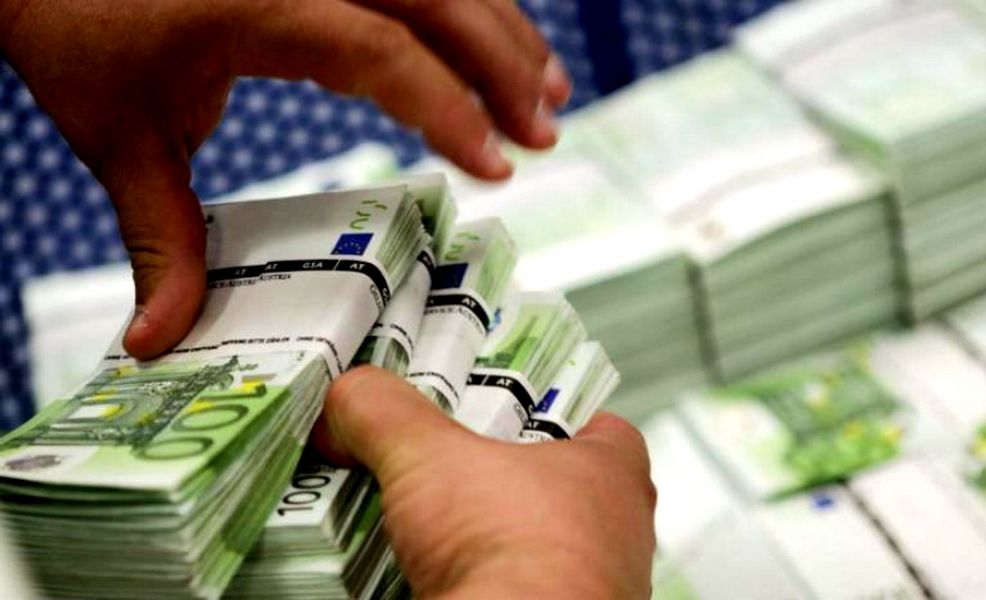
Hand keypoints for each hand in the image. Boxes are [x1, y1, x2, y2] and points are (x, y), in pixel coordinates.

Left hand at [0, 0, 570, 358]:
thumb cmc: (78, 32)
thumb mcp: (119, 139)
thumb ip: (159, 238)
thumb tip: (159, 339)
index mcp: (258, 2)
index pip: (381, 51)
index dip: (447, 108)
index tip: (496, 167)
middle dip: (502, 65)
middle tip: (546, 132)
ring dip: (502, 29)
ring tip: (548, 91)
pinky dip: (469, 7)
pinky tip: (499, 42)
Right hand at [312, 366, 656, 598]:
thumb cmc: (512, 551)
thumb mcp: (427, 453)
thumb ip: (385, 411)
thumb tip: (352, 395)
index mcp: (611, 475)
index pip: (598, 426)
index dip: (549, 412)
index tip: (501, 409)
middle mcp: (617, 537)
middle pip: (558, 489)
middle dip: (500, 481)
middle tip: (448, 470)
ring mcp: (593, 593)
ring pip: (538, 550)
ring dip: (489, 541)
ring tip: (427, 530)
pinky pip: (514, 594)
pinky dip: (479, 587)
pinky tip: (435, 581)